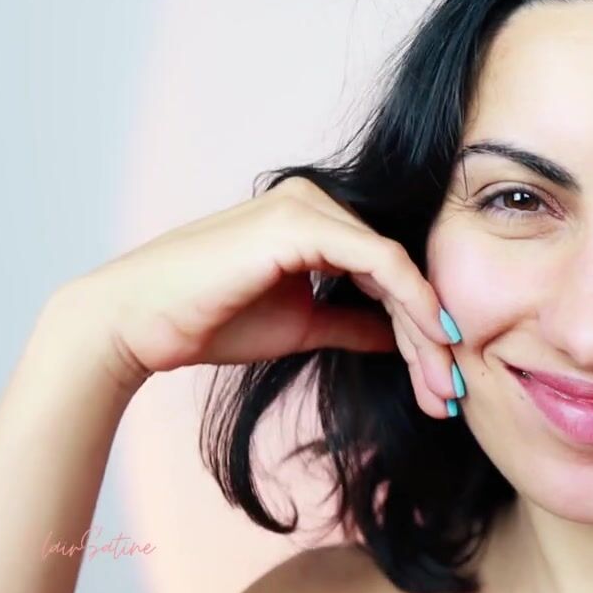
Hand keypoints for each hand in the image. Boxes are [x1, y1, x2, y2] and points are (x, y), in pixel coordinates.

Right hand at [61, 176, 461, 416]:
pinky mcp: (301, 221)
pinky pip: (379, 260)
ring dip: (426, 329)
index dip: (420, 328)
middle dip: (431, 336)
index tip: (444, 380)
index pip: (387, 272)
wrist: (139, 324)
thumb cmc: (209, 321)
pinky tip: (433, 338)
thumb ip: (353, 323)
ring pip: (396, 267)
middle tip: (453, 390)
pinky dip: (411, 299)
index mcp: (315, 220)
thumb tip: (399, 338)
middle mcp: (317, 202)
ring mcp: (309, 205)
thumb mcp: (303, 325)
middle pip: (398, 270)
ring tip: (445, 381)